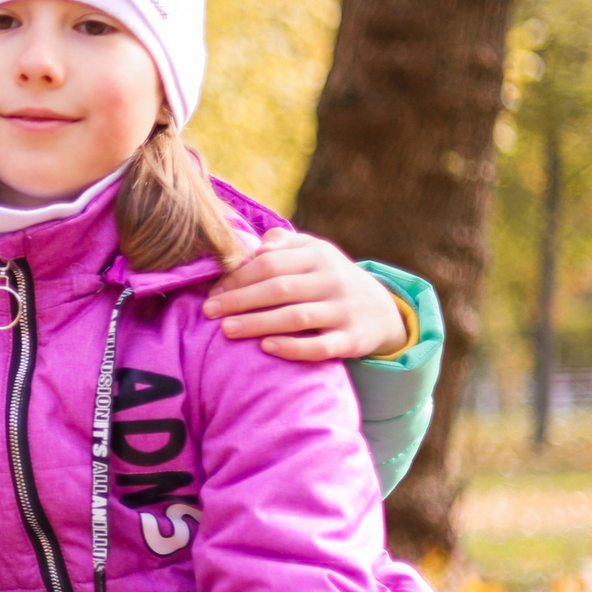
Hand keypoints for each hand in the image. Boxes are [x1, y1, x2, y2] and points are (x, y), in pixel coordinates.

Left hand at [204, 231, 410, 361]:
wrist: (382, 309)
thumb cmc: (330, 278)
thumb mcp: (314, 252)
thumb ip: (284, 243)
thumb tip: (258, 245)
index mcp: (318, 256)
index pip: (271, 263)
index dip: (238, 277)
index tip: (212, 292)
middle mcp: (333, 281)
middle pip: (280, 289)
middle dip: (241, 300)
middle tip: (209, 311)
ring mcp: (344, 311)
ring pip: (298, 317)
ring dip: (259, 323)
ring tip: (227, 330)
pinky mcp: (352, 340)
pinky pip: (322, 346)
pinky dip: (294, 347)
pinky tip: (266, 348)